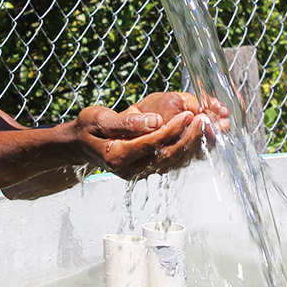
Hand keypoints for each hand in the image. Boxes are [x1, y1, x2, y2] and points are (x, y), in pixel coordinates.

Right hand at [74, 91, 229, 179]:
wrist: (79, 144)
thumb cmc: (87, 129)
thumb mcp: (100, 119)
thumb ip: (127, 123)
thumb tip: (154, 121)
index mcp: (117, 157)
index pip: (152, 144)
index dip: (172, 130)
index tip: (188, 115)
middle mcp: (130, 169)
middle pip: (166, 156)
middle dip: (188, 138)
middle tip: (205, 121)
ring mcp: (138, 172)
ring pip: (172, 161)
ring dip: (192, 145)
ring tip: (208, 128)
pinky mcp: (145, 169)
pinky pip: (170, 161)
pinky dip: (186, 150)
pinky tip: (198, 137)